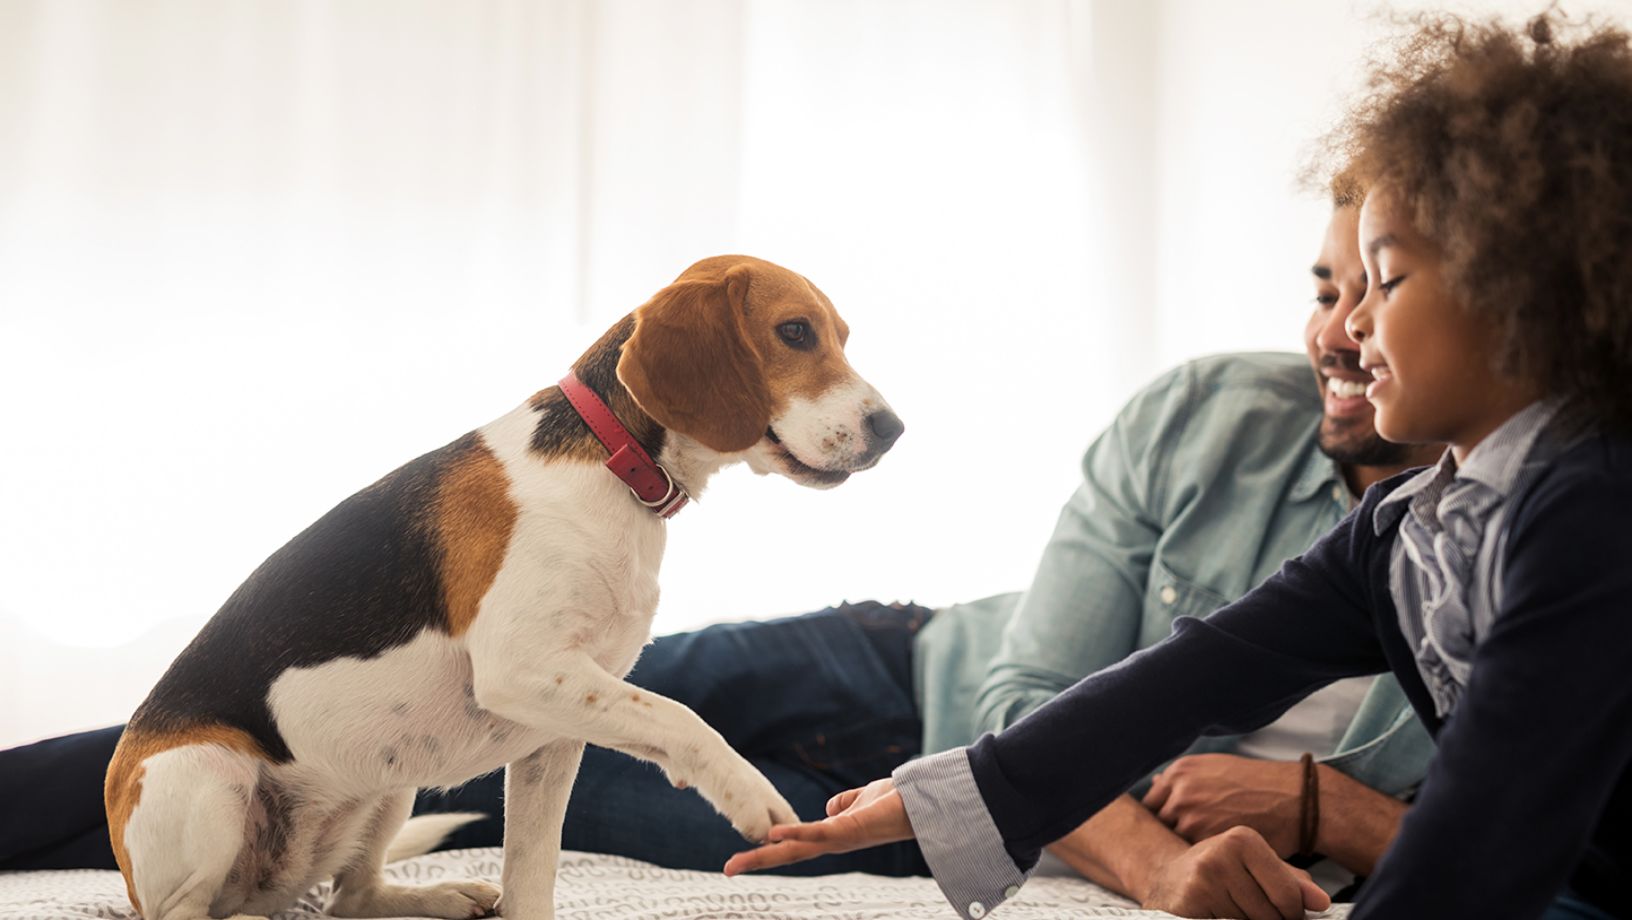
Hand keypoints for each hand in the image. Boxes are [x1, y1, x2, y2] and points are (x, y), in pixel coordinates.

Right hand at [723, 778, 912, 875]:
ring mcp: (839, 839)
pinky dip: (795, 832)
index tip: (745, 856)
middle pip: (788, 855)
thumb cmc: (895, 802)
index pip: (795, 845)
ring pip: (795, 849)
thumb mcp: (862, 801)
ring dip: (765, 856)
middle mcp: (833, 843)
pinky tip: (774, 834)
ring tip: (738, 863)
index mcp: (832, 836)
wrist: (921, 802)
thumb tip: (829, 808)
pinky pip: (817, 832)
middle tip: (727, 869)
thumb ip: (845, 804)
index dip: (770, 850)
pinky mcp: (849, 830)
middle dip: (757, 862)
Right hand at [1141, 827, 1329, 919]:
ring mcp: (1201, 879)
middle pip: (1269, 915)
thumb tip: (1322, 902)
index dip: (1290, 913)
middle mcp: (1220, 854)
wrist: (1167, 877)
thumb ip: (1291, 881)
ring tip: (1229, 910)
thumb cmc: (1221, 871)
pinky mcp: (1187, 902)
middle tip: (1249, 909)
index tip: (1281, 910)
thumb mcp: (1256, 866)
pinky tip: (1214, 915)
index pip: (1288, 896)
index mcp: (1243, 839)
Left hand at [1143, 754, 1303, 856]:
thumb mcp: (1216, 768)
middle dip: (1171, 832)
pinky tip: (1212, 858)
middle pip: (1159, 822)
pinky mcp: (1206, 838)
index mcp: (1180, 771)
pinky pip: (1191, 854)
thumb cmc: (1258, 783)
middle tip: (1185, 843)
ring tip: (1201, 853)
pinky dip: (1199, 858)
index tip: (1174, 828)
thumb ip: (1184, 779)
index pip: (1152, 803)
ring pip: (1174, 840)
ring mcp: (1190, 815)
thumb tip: (1153, 784)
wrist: (1294, 799)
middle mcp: (1180, 791)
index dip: (1163, 817)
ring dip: (1184, 846)